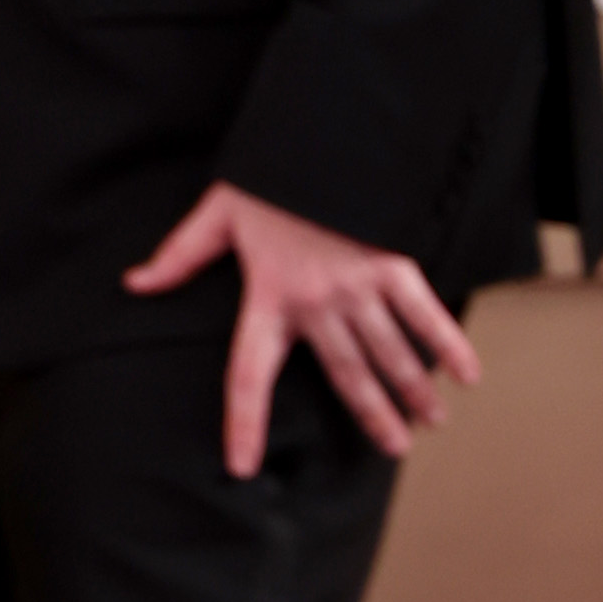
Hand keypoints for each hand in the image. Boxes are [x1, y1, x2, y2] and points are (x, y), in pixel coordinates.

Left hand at [124, 179, 483, 478]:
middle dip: (373, 418)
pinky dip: (448, 343)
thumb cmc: (268, 180)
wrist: (318, 137)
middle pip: (346, 376)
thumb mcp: (216, 213)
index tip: (242, 465)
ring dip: (413, 392)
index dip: (243, 424)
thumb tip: (134, 283)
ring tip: (429, 422)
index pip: (247, 376)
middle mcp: (315, 302)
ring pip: (388, 355)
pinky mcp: (393, 264)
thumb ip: (179, 256)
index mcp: (267, 297)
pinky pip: (423, 313)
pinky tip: (467, 376)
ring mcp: (358, 286)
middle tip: (394, 450)